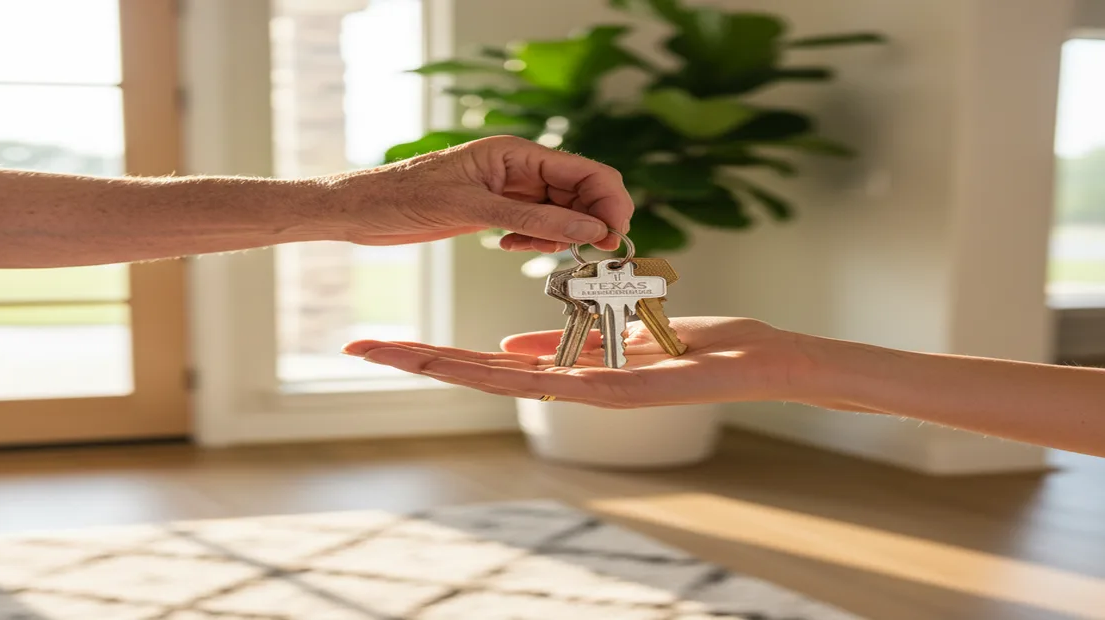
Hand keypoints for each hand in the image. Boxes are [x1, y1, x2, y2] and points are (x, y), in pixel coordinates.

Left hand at [326, 135, 632, 251]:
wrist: (360, 211)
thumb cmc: (403, 197)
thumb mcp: (472, 209)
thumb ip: (533, 218)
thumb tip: (588, 229)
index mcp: (516, 152)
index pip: (585, 171)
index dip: (608, 202)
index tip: (615, 236)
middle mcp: (518, 167)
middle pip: (580, 191)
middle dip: (591, 221)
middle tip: (593, 255)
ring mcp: (508, 190)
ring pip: (560, 211)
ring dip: (562, 234)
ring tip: (536, 248)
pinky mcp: (494, 210)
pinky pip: (536, 224)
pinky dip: (536, 239)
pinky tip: (512, 247)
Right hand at [342, 317, 810, 407]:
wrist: (756, 362)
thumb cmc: (696, 345)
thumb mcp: (615, 334)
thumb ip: (562, 344)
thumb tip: (511, 349)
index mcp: (565, 371)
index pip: (485, 364)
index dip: (434, 355)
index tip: (388, 343)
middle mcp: (565, 389)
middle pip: (476, 374)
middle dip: (417, 361)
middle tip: (360, 348)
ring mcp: (585, 394)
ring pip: (499, 382)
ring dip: (441, 367)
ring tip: (390, 353)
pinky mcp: (615, 390)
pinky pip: (551, 381)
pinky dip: (501, 372)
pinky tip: (462, 364)